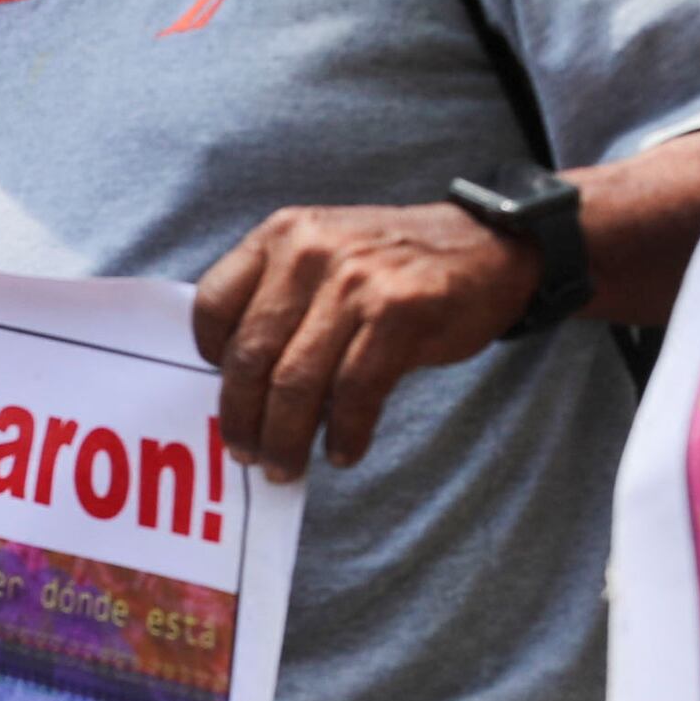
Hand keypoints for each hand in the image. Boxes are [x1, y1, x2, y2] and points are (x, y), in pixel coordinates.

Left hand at [191, 203, 538, 481]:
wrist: (489, 247)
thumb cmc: (395, 264)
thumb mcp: (325, 251)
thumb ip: (280, 297)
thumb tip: (238, 384)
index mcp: (282, 234)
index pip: (213, 304)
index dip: (210, 362)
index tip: (224, 397)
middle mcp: (311, 251)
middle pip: (250, 355)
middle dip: (242, 418)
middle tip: (246, 454)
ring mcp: (355, 281)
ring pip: (297, 382)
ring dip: (286, 438)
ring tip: (286, 466)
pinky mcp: (398, 313)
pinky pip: (354, 392)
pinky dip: (344, 433)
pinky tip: (342, 451)